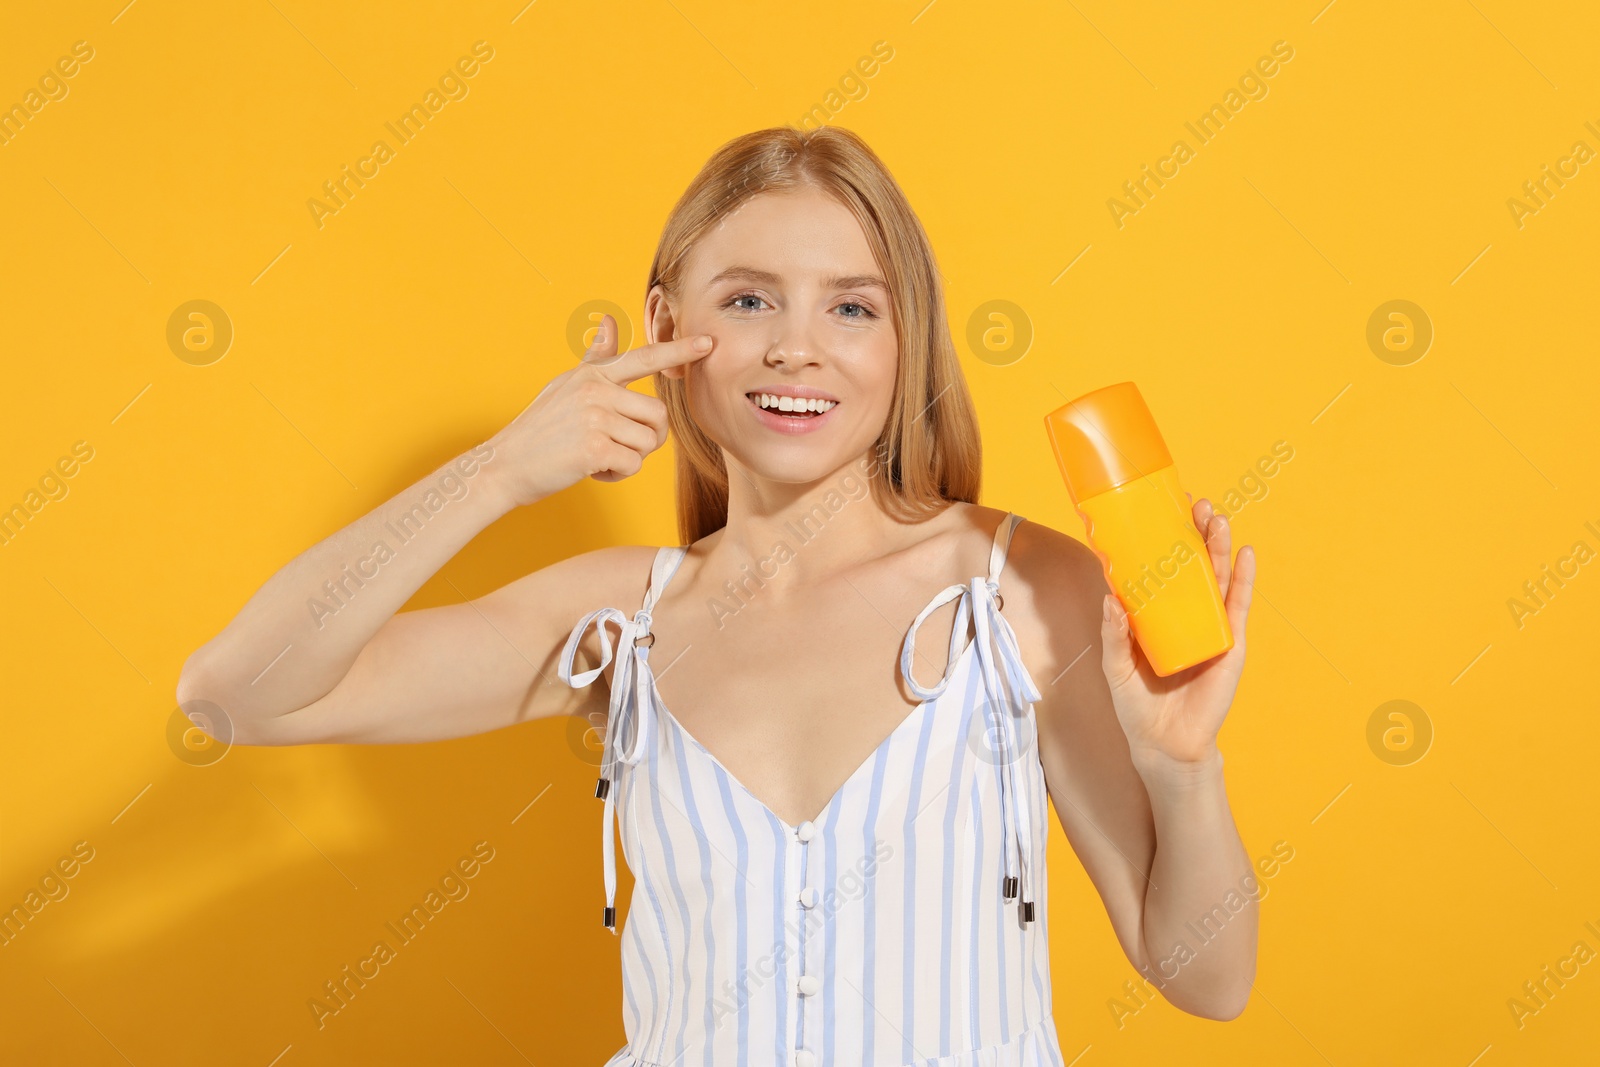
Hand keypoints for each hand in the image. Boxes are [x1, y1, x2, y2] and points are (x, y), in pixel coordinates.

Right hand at [483, 315, 713, 508]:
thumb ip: (595, 358)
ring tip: (599, 456)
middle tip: (619, 446)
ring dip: (630, 458)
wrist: (503, 466)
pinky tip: (592, 469)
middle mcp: (595, 389)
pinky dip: (617, 474)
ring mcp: (595, 417)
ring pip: (648, 442)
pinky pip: (633, 464)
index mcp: (593, 373)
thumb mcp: (566, 386)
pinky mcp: (594, 447)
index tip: (708, 342)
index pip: (644, 357)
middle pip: (658, 415)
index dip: (679, 351)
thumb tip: (608, 319)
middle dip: (648, 438)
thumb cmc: (539, 429)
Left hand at [1098, 493, 1254, 772]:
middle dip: (1194, 533)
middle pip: (1192, 565)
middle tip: (1194, 503)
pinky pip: (1239, 606)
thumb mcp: (1116, 667)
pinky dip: (1244, 579)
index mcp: (1155, 616)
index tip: (1157, 508)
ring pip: (1218, 578)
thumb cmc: (1137, 705)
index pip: (1159, 570)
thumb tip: (1112, 596)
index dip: (1161, 541)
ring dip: (1219, 547)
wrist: (1165, 745)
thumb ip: (1115, 634)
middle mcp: (1184, 615)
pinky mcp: (1231, 643)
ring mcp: (1210, 626)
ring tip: (1218, 518)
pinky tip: (1246, 554)